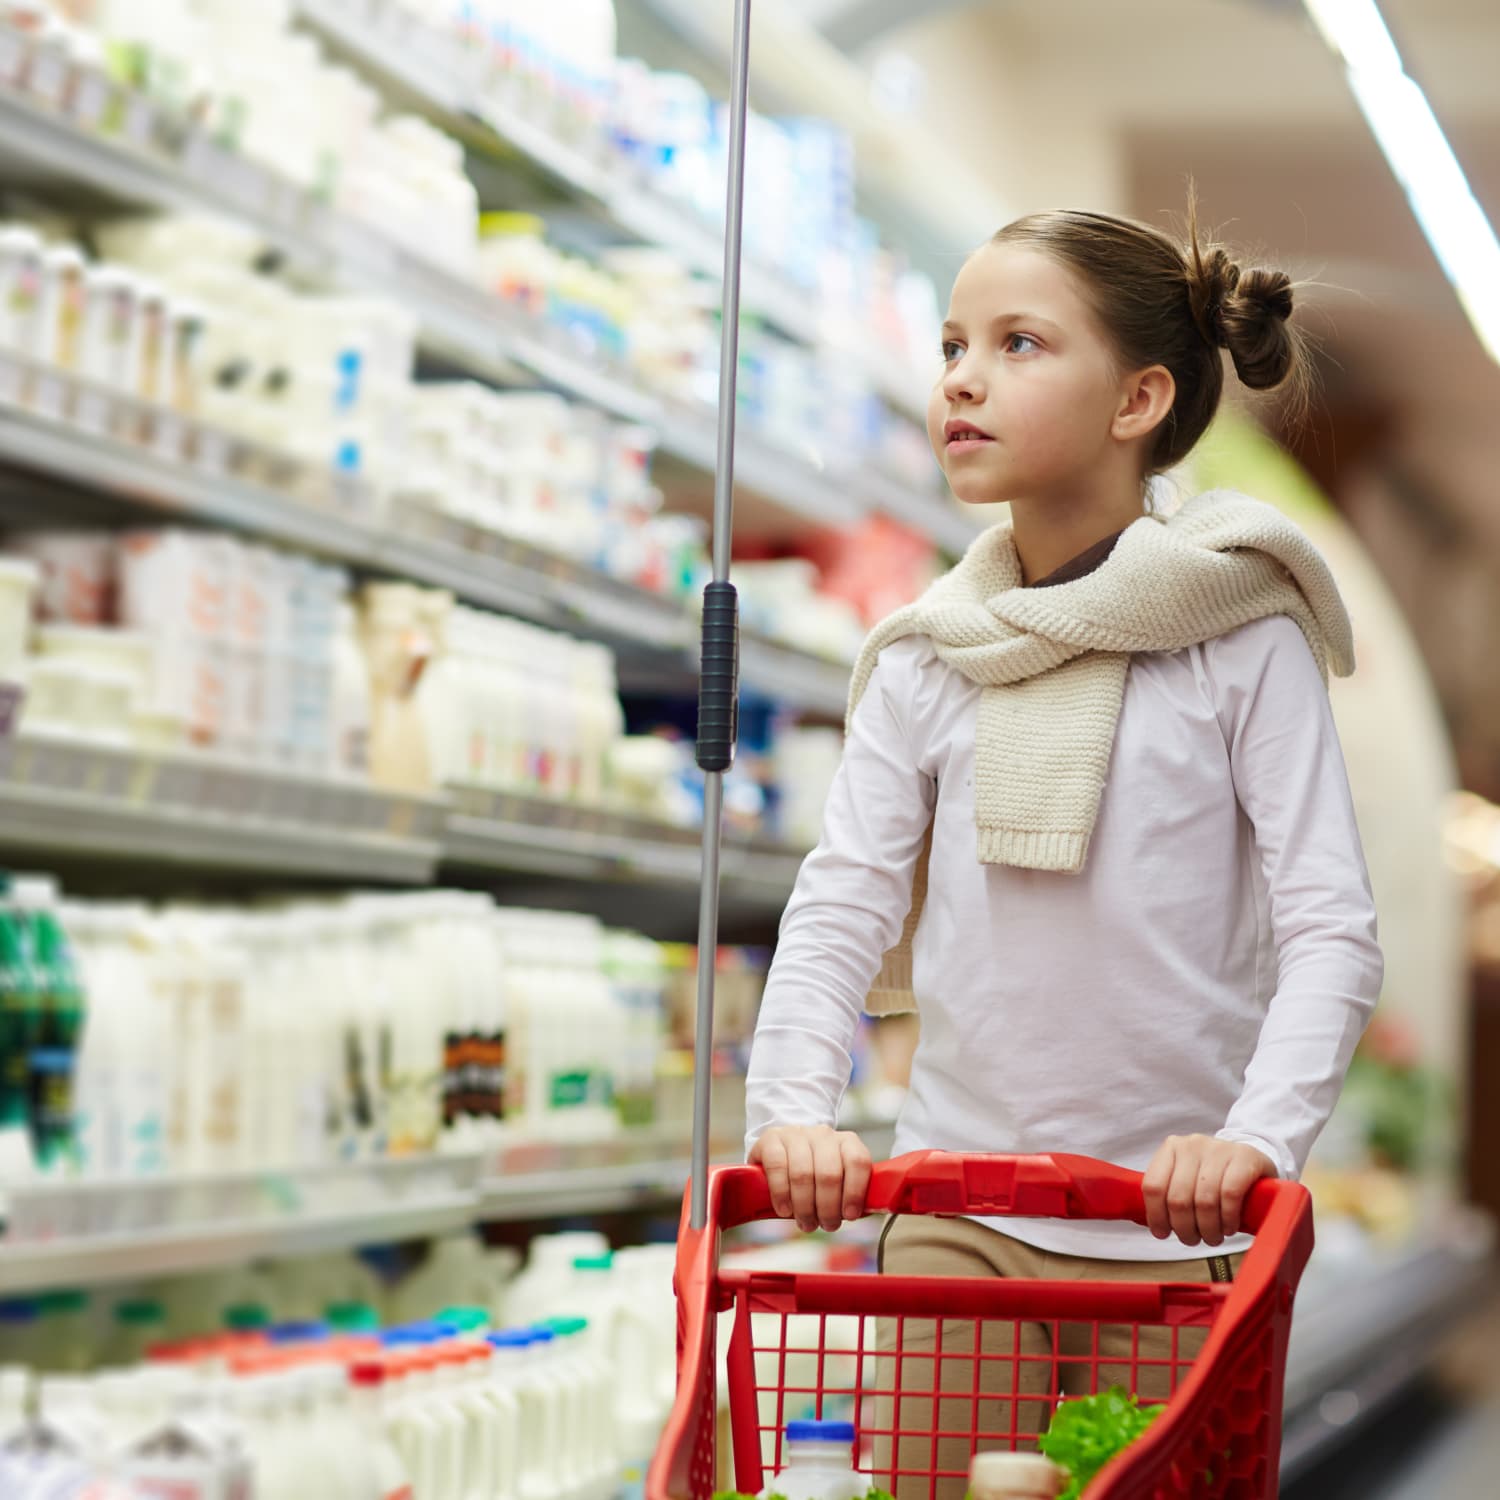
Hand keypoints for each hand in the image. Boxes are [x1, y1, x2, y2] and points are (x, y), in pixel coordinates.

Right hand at [749, 1125, 872, 1232]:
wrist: (781, 1151)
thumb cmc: (814, 1173)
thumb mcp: (837, 1179)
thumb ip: (850, 1193)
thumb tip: (860, 1215)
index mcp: (846, 1142)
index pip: (857, 1161)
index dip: (855, 1191)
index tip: (849, 1215)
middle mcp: (822, 1134)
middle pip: (829, 1173)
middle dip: (828, 1208)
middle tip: (826, 1225)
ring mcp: (796, 1134)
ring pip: (803, 1173)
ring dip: (805, 1207)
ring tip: (806, 1222)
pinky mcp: (771, 1139)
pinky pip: (777, 1167)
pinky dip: (782, 1194)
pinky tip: (785, 1210)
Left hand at [1142, 1135, 1275, 1246]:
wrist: (1251, 1158)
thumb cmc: (1214, 1175)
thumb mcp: (1187, 1177)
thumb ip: (1170, 1193)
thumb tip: (1157, 1227)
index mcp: (1171, 1148)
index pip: (1153, 1186)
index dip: (1156, 1216)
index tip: (1163, 1233)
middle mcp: (1191, 1145)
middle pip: (1178, 1199)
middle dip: (1184, 1229)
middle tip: (1192, 1239)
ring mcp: (1218, 1149)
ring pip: (1204, 1201)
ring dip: (1208, 1229)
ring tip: (1212, 1237)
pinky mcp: (1245, 1157)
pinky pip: (1230, 1195)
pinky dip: (1227, 1218)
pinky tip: (1229, 1226)